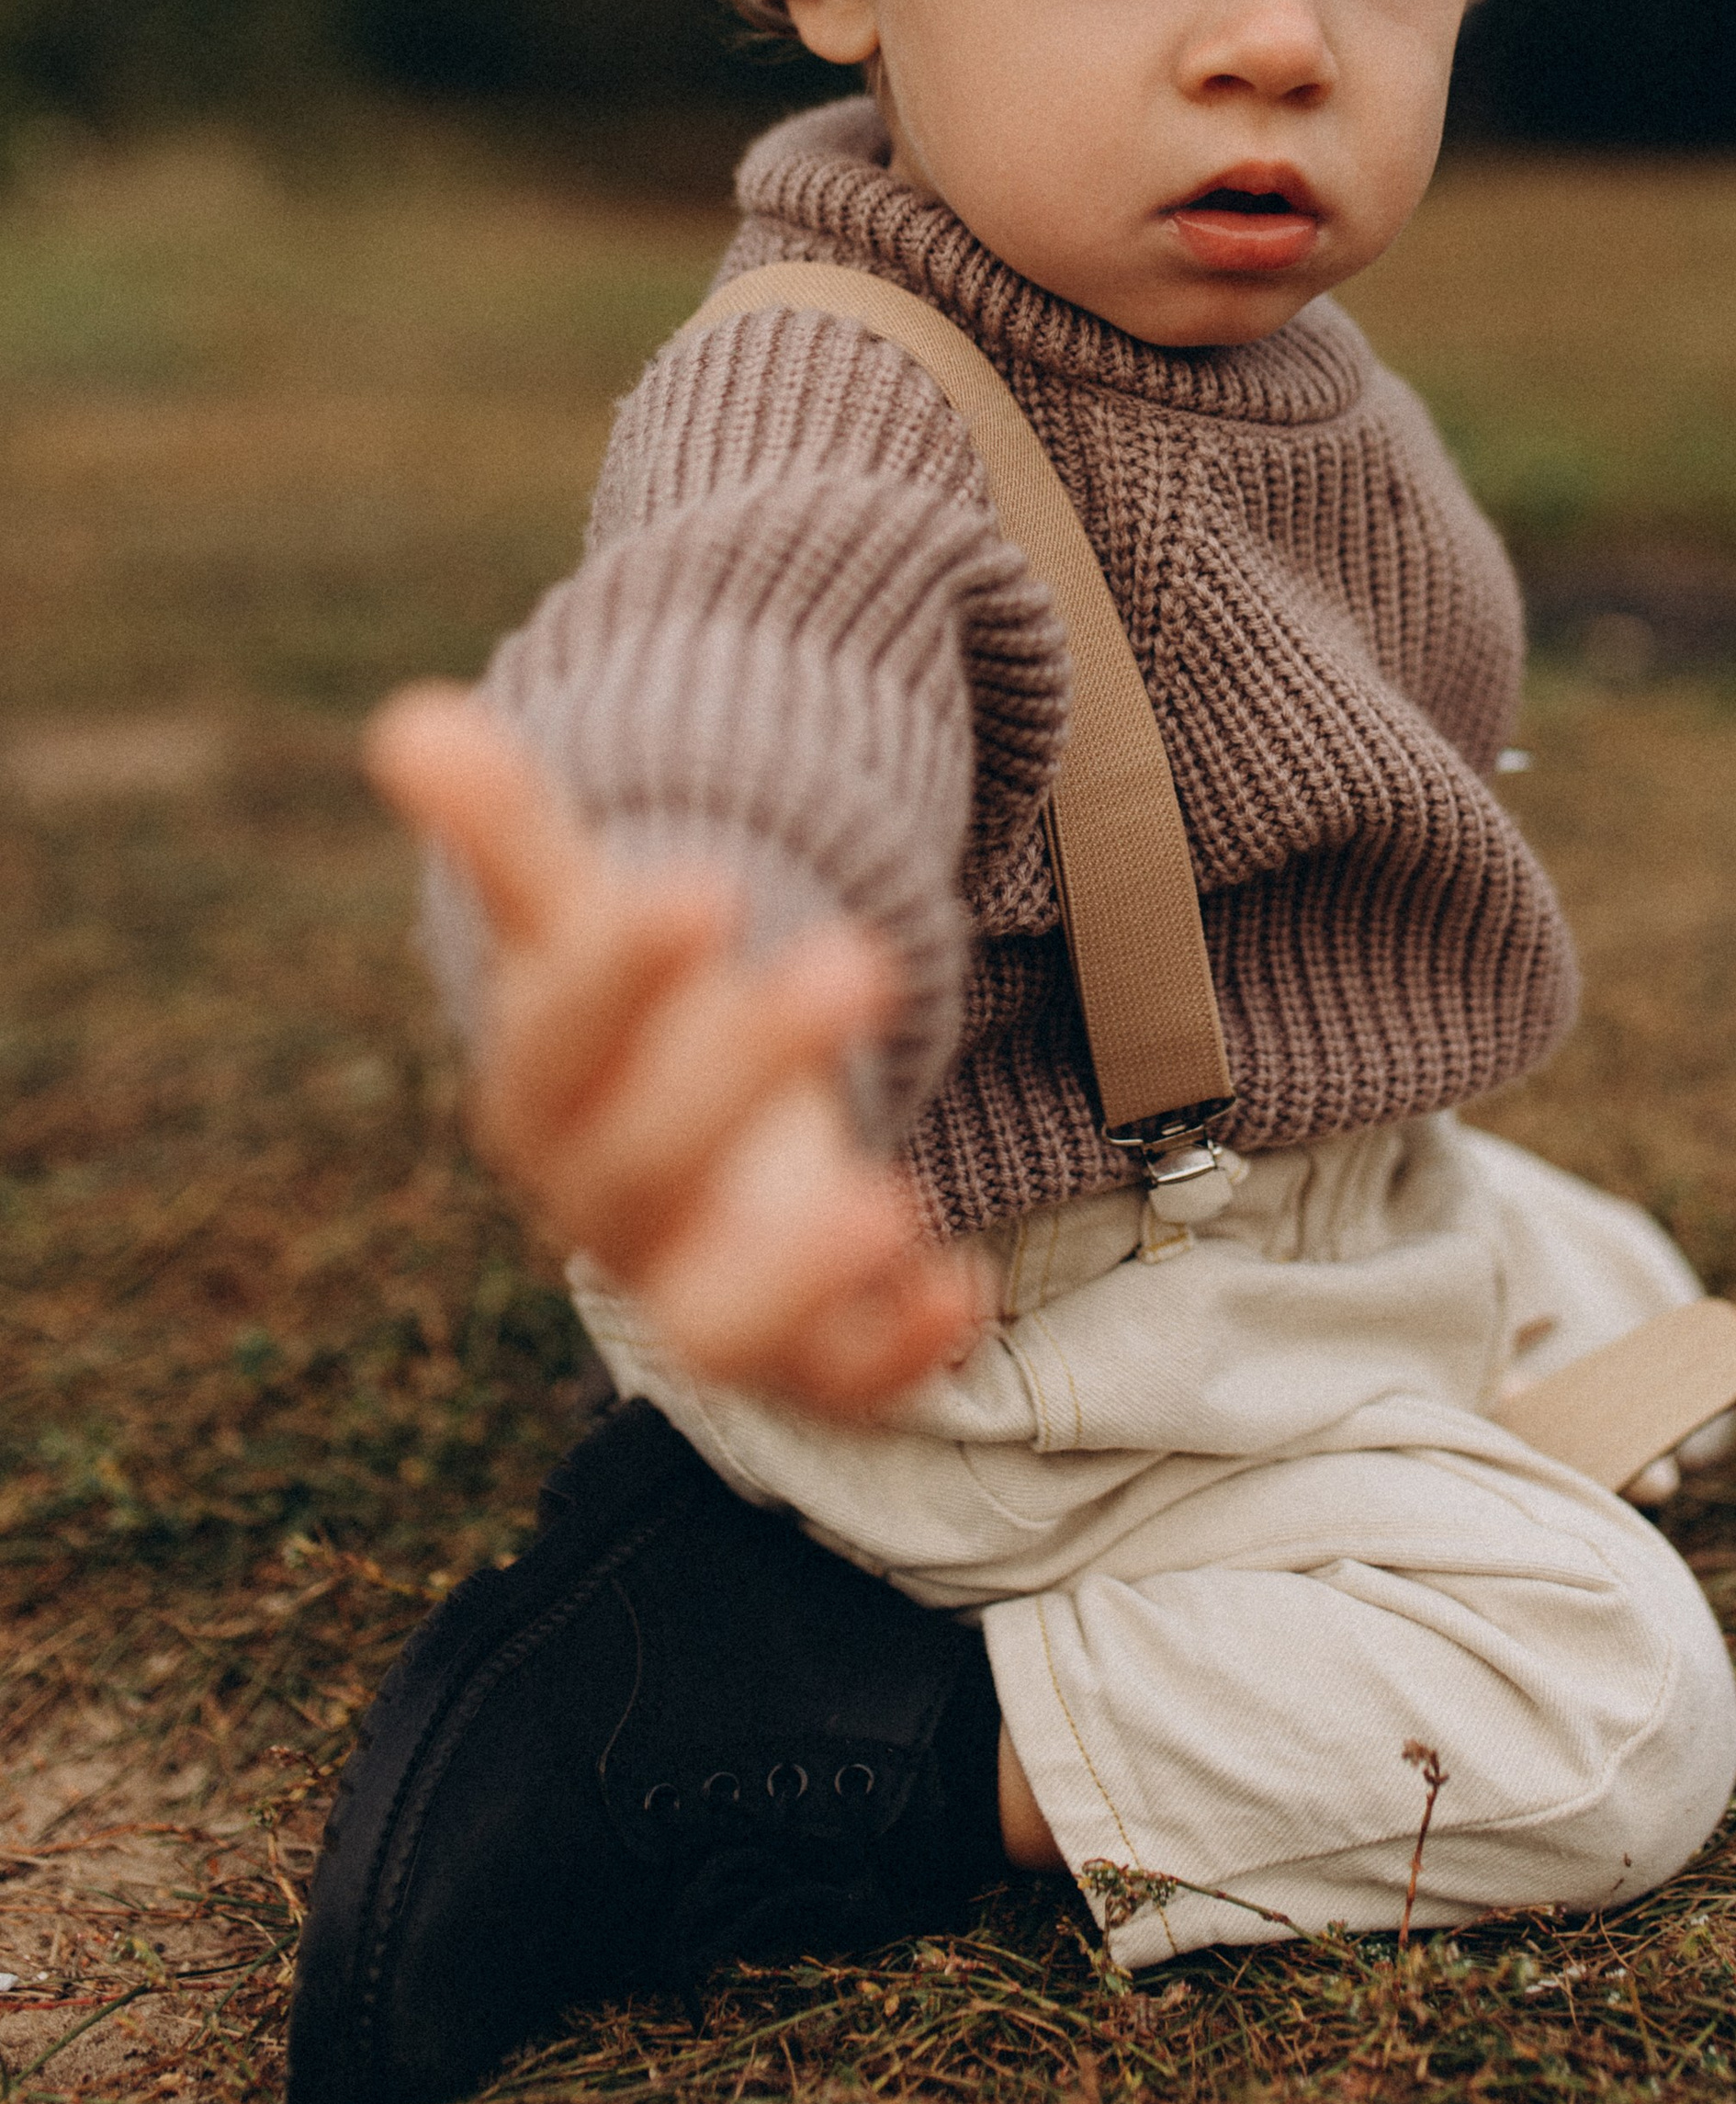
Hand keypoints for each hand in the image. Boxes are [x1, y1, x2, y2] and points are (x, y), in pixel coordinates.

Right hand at [363, 684, 986, 1416]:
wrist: (692, 1141)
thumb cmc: (633, 1018)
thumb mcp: (587, 914)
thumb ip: (512, 827)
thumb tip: (410, 720)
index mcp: (539, 1093)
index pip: (555, 1038)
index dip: (619, 973)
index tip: (704, 888)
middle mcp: (604, 1208)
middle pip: (646, 1161)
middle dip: (745, 1065)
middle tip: (857, 960)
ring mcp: (698, 1288)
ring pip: (712, 1322)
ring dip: (794, 1272)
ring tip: (885, 1205)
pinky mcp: (795, 1352)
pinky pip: (834, 1383)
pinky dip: (893, 1352)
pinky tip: (958, 1288)